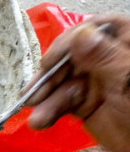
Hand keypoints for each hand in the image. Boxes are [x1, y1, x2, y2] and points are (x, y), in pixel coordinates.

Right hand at [26, 15, 129, 151]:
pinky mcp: (84, 103)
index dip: (68, 43)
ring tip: (37, 120)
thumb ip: (104, 57)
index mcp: (124, 42)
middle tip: (32, 95)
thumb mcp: (127, 80)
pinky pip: (61, 103)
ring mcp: (94, 81)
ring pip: (61, 83)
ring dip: (45, 100)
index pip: (93, 30)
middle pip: (70, 58)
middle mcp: (106, 58)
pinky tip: (40, 122)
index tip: (49, 61)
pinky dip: (48, 112)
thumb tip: (80, 34)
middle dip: (49, 78)